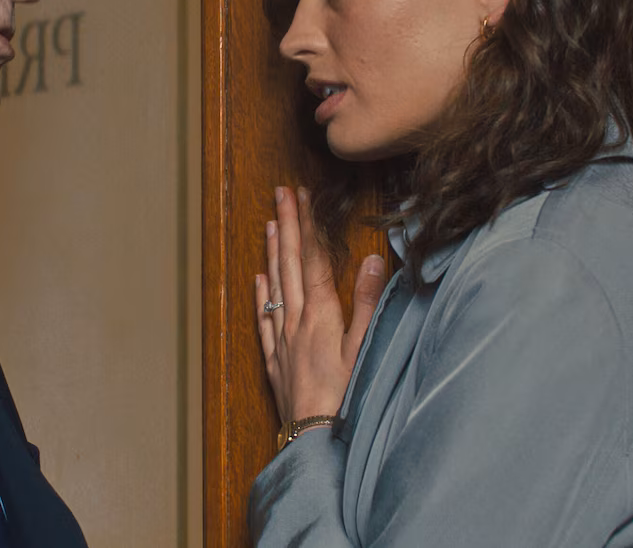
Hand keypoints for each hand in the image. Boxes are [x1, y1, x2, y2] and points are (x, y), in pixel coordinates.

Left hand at [255, 185, 386, 422]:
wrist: (314, 439)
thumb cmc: (346, 397)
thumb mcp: (366, 349)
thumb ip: (369, 303)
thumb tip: (372, 260)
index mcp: (321, 315)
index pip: (313, 259)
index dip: (308, 225)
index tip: (302, 196)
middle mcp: (296, 321)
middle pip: (290, 263)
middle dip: (287, 224)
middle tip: (281, 193)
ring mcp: (282, 339)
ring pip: (275, 285)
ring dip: (273, 250)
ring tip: (270, 222)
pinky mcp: (275, 358)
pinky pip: (264, 317)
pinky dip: (262, 294)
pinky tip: (259, 278)